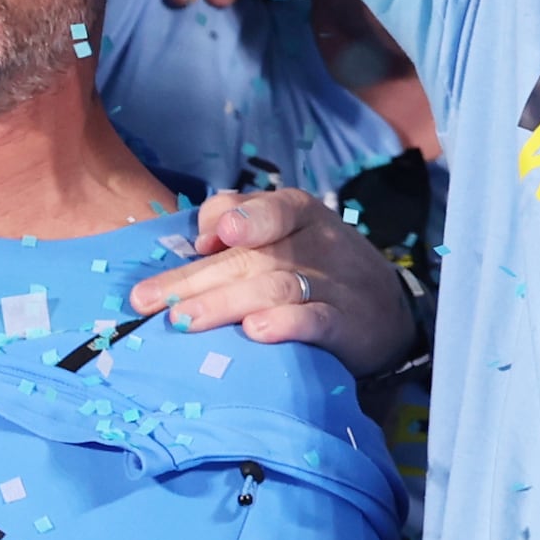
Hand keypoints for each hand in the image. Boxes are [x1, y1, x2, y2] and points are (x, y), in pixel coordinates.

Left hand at [135, 184, 422, 377]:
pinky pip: (316, 320)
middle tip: (150, 302)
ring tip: (183, 321)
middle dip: (197, 280)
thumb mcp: (287, 232)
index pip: (266, 208)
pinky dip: (286, 325)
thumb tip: (198, 242)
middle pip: (252, 258)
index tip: (200, 244)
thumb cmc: (318, 267)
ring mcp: (335, 285)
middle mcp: (318, 244)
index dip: (232, 221)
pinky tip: (255, 331)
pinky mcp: (347, 325)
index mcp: (299, 214)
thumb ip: (242, 225)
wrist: (389, 312)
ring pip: (276, 288)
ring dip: (226, 304)